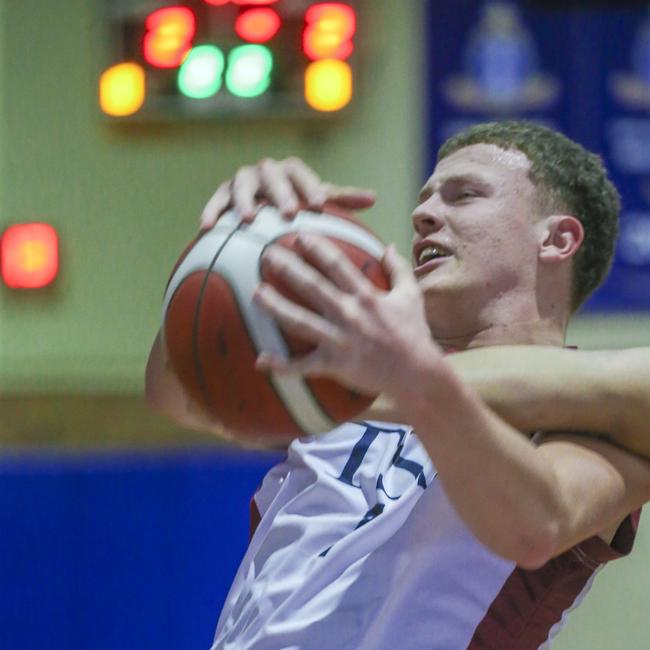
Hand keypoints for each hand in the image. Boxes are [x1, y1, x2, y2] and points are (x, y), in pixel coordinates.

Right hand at [200, 157, 375, 227]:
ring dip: (246, 199)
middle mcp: (267, 172)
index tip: (318, 207)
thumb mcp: (318, 203)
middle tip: (289, 214)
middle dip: (281, 193)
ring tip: (250, 219)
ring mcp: (243, 180)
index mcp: (291, 172)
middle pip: (273, 176)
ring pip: (242, 183)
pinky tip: (206, 227)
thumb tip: (373, 198)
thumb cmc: (298, 208)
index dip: (310, 186)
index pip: (301, 173)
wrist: (264, 209)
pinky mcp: (223, 193)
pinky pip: (216, 200)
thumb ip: (342, 200)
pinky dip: (212, 210)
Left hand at [253, 234, 440, 397]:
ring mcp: (339, 340)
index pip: (336, 265)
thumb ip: (398, 269)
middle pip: (312, 286)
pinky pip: (302, 366)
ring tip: (255, 292)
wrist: (417, 374)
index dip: (316, 248)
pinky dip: (281, 366)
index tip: (299, 235)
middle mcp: (349, 314)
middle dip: (288, 267)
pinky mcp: (334, 365)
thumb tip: (388, 246)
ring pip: (299, 321)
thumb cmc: (414, 334)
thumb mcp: (412, 296)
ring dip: (275, 306)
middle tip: (267, 253)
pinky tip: (260, 360)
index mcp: (366, 295)